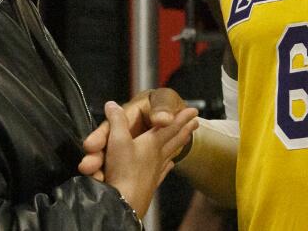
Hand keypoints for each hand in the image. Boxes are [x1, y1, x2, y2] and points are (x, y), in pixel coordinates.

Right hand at [98, 100, 198, 217]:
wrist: (125, 203)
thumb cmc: (123, 172)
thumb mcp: (117, 140)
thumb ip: (116, 121)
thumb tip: (112, 104)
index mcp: (152, 143)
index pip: (170, 127)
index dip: (182, 117)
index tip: (194, 111)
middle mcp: (157, 156)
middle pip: (174, 140)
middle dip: (185, 130)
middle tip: (195, 124)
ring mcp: (155, 172)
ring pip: (170, 155)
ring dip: (178, 146)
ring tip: (185, 141)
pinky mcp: (149, 185)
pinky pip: (162, 172)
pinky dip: (167, 166)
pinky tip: (170, 165)